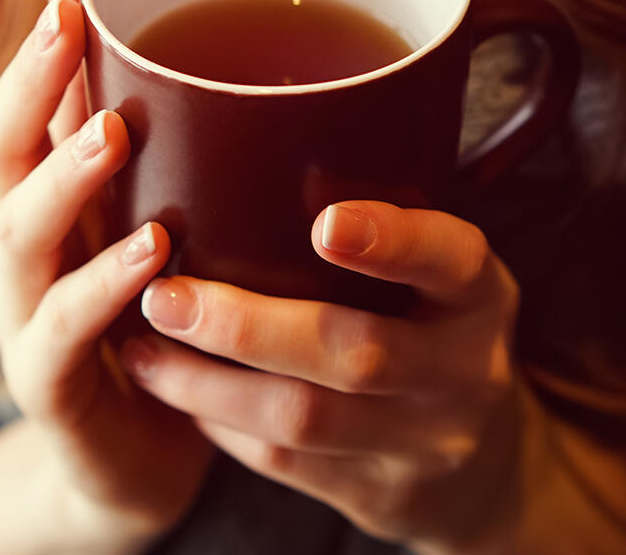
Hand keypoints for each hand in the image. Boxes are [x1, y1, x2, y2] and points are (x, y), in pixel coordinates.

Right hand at [0, 0, 211, 543]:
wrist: (141, 461)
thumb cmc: (160, 331)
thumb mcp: (163, 233)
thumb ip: (176, 164)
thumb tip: (240, 71)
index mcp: (49, 203)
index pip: (27, 100)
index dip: (43, 31)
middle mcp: (22, 250)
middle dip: (32, 82)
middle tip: (71, 22)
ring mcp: (23, 316)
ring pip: (16, 234)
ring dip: (64, 178)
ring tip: (113, 130)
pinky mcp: (46, 386)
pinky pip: (60, 332)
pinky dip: (102, 287)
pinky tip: (151, 255)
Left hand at [119, 201, 521, 551]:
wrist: (482, 472)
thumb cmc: (431, 330)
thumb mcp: (439, 275)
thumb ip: (383, 218)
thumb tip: (242, 129)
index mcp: (479, 294)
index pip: (451, 259)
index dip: (393, 241)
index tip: (324, 222)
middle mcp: (463, 371)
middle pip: (355, 353)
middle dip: (246, 326)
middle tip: (166, 294)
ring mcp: (422, 443)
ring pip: (303, 419)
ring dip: (208, 383)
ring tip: (143, 347)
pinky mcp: (376, 495)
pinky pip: (283, 462)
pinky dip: (219, 423)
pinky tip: (175, 389)